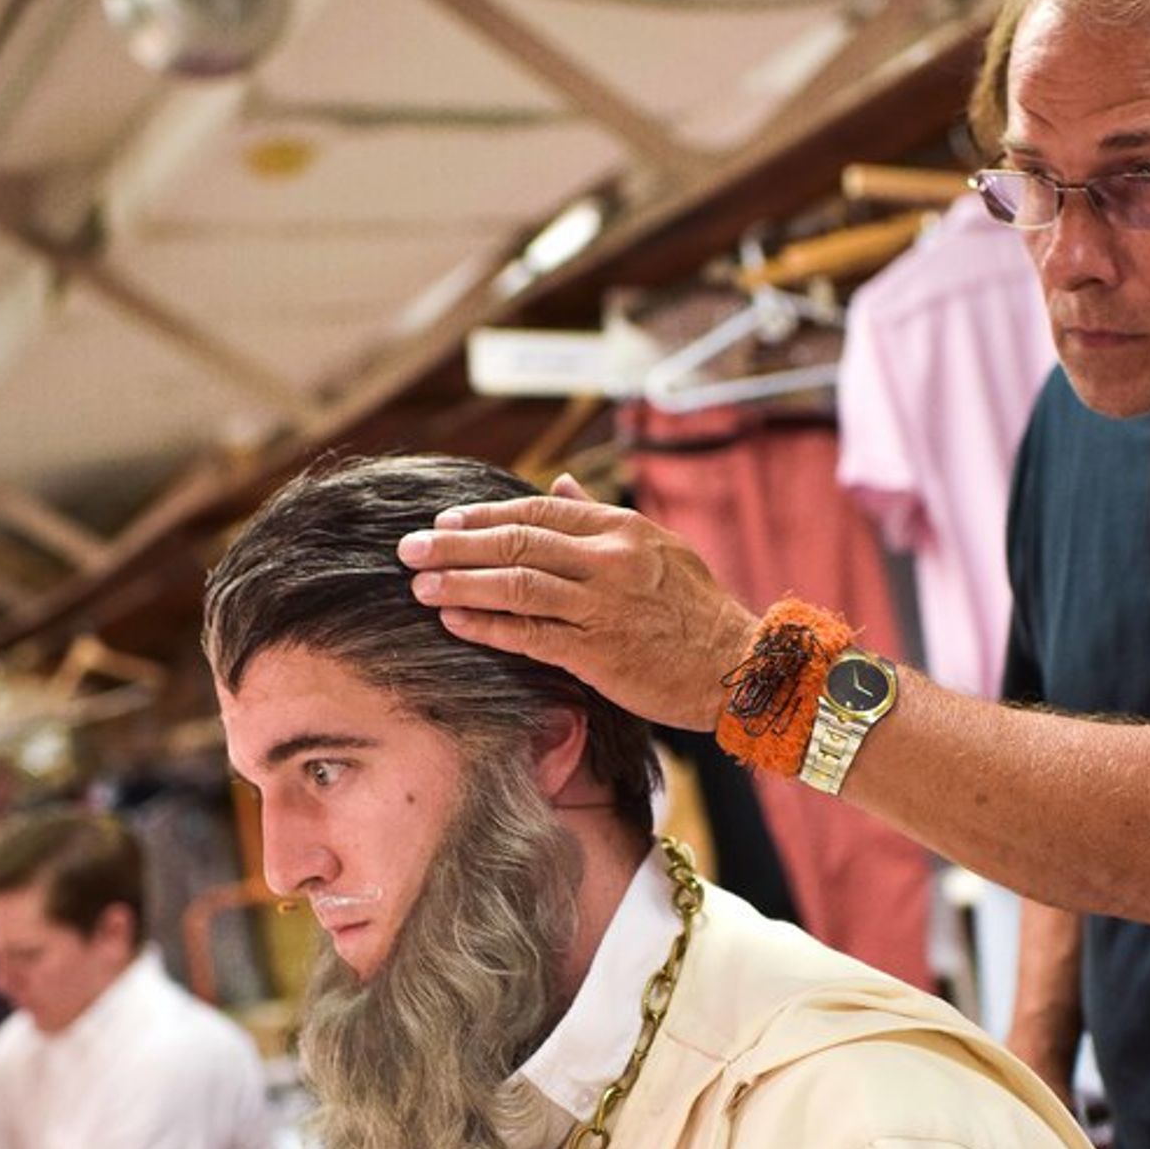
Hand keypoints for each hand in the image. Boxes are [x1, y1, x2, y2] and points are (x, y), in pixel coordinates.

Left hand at [398, 475, 759, 731]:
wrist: (739, 666)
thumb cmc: (697, 610)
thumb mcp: (658, 546)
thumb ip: (600, 517)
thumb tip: (557, 483)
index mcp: (621, 529)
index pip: (538, 510)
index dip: (485, 515)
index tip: (445, 523)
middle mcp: (609, 560)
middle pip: (517, 541)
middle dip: (455, 544)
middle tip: (409, 548)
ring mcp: (602, 605)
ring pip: (516, 584)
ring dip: (460, 584)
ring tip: (419, 585)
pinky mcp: (598, 651)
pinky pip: (529, 633)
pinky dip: (487, 626)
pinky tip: (453, 620)